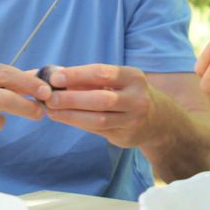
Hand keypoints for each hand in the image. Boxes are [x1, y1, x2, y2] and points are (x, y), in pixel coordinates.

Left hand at [43, 64, 161, 147]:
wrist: (159, 119)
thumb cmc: (128, 93)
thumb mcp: (118, 81)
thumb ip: (90, 80)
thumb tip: (55, 76)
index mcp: (133, 77)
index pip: (102, 73)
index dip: (77, 75)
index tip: (55, 77)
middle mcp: (137, 98)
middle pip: (101, 98)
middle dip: (72, 98)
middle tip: (50, 98)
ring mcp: (133, 119)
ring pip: (98, 118)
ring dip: (71, 115)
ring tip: (52, 111)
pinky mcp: (126, 135)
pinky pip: (98, 130)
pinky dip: (78, 123)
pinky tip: (64, 118)